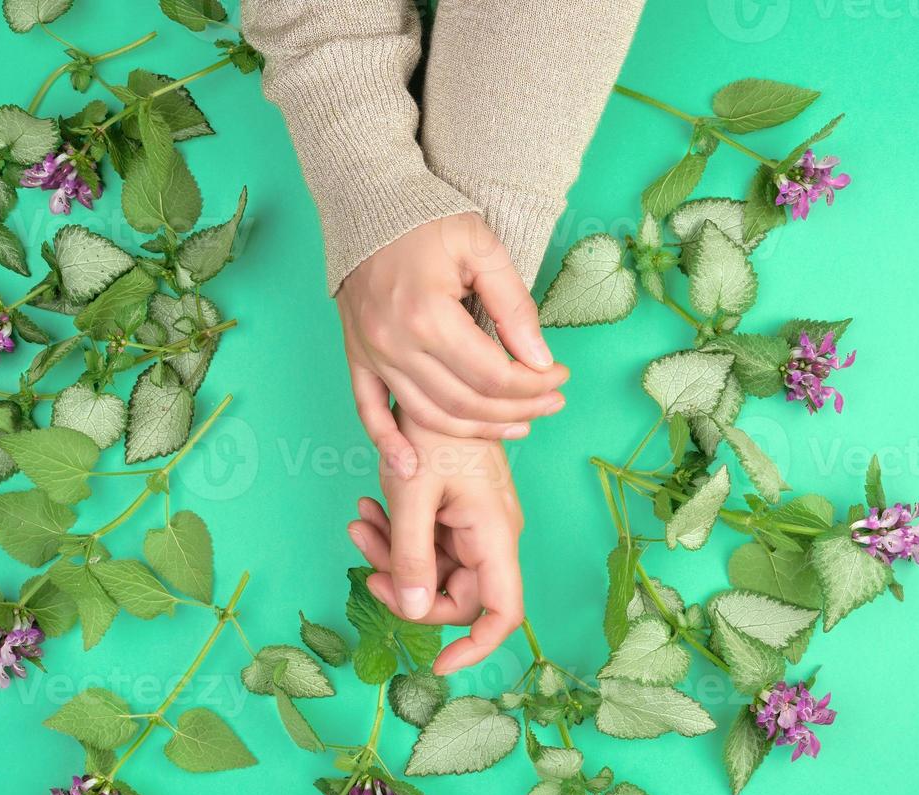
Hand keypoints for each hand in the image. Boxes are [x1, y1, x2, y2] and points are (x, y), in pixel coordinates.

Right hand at [336, 213, 568, 477]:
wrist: (368, 202)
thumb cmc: (429, 218)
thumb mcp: (483, 249)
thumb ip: (513, 306)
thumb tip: (540, 361)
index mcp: (428, 315)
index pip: (492, 374)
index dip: (534, 384)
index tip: (560, 377)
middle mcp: (395, 343)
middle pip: (465, 401)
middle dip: (517, 409)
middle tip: (551, 403)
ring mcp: (373, 354)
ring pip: (429, 415)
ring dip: (476, 429)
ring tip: (517, 425)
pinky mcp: (357, 357)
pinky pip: (369, 411)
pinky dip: (389, 444)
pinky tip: (412, 469)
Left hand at [345, 413, 524, 674]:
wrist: (441, 374)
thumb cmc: (432, 428)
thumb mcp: (412, 494)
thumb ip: (412, 556)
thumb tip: (415, 613)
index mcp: (494, 536)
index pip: (503, 614)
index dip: (475, 648)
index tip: (436, 666)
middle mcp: (492, 535)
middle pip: (456, 594)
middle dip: (407, 586)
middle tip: (365, 562)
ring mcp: (475, 522)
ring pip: (435, 566)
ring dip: (394, 555)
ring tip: (359, 524)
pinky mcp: (458, 508)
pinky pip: (429, 539)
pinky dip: (398, 533)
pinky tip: (369, 510)